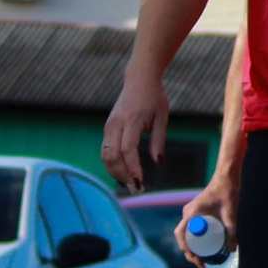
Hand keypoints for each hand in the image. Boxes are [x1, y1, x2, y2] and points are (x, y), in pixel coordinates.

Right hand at [101, 74, 169, 192]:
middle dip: (122, 174)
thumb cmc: (154, 98)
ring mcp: (109, 125)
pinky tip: (122, 173)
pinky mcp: (107, 128)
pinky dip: (111, 164)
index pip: (128, 149)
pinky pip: (105, 150)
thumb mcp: (162, 118)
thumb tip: (158, 163)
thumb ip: (159, 141)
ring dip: (115, 172)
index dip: (133, 168)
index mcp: (132, 120)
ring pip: (105, 154)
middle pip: (112, 155)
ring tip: (129, 183)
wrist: (139, 80)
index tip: (140, 182)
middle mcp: (117, 123)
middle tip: (136, 188)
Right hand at [176, 179, 234, 257]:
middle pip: (183, 236)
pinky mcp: (194, 213)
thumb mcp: (231, 214)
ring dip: (190, 247)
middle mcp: (187, 213)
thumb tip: (233, 250)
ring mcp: (190, 213)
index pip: (181, 233)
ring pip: (186, 234)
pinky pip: (190, 229)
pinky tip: (202, 248)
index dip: (185, 248)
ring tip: (201, 260)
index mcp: (192, 213)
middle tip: (201, 264)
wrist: (226, 179)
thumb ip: (232, 231)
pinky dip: (193, 240)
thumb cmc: (227, 194)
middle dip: (189, 253)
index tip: (195, 259)